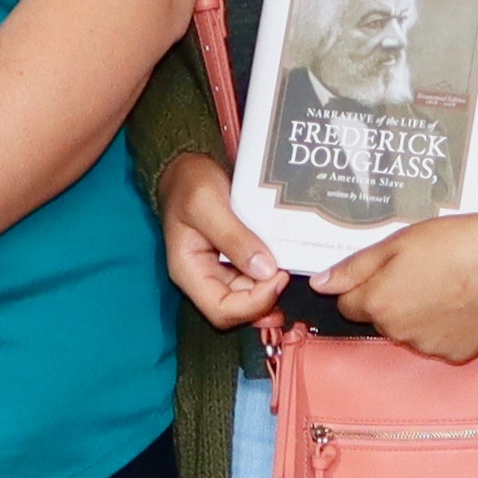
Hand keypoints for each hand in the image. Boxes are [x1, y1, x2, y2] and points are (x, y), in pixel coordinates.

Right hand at [161, 154, 289, 330]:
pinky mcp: (232, 261)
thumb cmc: (190, 183)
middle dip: (265, 299)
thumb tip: (265, 270)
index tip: (278, 276)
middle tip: (288, 274)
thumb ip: (233, 237)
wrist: (187, 167)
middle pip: (237, 311)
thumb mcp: (207, 205)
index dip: (253, 304)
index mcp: (189, 272)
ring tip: (290, 272)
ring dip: (270, 292)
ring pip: (248, 298)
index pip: (221, 310)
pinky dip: (269, 278)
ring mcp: (218, 271)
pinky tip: (285, 266)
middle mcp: (202, 278)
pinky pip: (253, 280)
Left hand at [319, 212, 477, 362]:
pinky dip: (444, 329)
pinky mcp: (456, 354)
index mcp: (377, 304)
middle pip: (380, 320)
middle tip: (420, 273)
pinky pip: (438, 344)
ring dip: (417, 316)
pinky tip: (459, 304)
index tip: (388, 270)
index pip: (348, 305)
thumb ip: (353, 268)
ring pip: (409, 333)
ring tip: (444, 286)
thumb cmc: (450, 243)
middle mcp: (398, 333)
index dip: (365, 285)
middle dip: (391, 301)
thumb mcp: (395, 244)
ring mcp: (429, 348)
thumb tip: (319, 285)